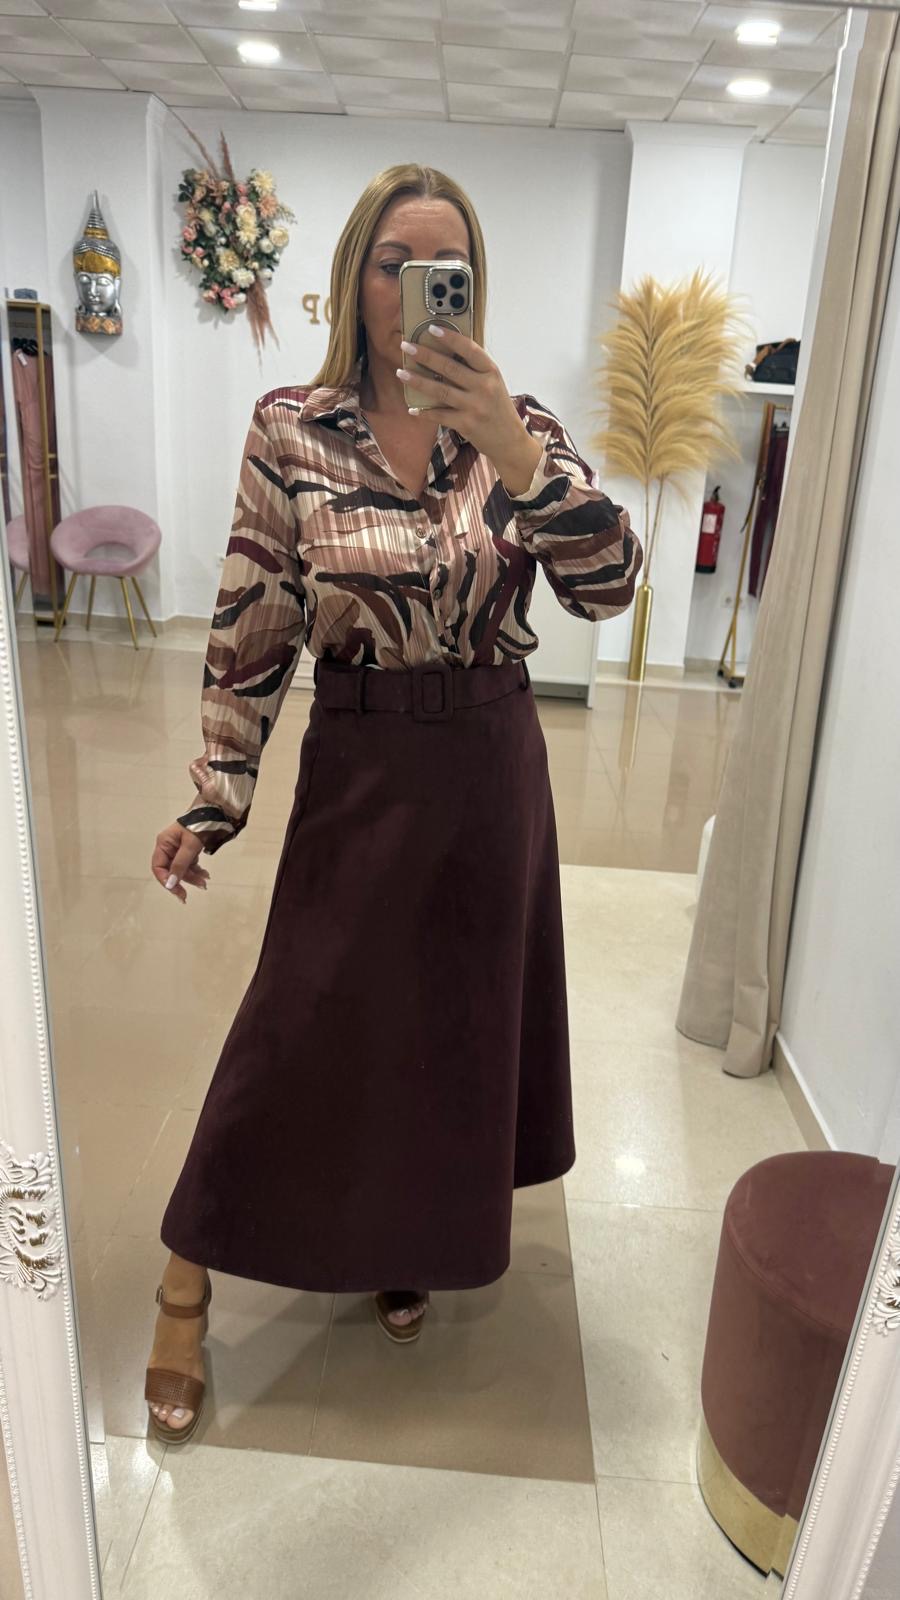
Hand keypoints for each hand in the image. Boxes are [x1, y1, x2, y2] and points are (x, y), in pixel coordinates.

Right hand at [151, 823, 209, 904]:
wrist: (216, 812)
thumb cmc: (200, 825)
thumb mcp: (190, 845)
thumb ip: (180, 865)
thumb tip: (171, 884)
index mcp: (164, 843)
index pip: (158, 867)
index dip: (166, 880)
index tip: (176, 890)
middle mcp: (169, 847)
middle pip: (170, 870)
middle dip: (181, 881)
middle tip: (189, 894)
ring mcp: (179, 849)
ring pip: (182, 869)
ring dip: (192, 877)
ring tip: (204, 881)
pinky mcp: (189, 850)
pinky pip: (190, 865)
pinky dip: (197, 871)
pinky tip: (205, 875)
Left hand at [397, 324, 541, 489]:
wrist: (510, 441)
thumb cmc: (498, 408)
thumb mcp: (493, 383)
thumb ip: (474, 369)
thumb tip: (444, 353)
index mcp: (491, 372)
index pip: (469, 349)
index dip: (450, 337)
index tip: (431, 328)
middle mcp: (484, 387)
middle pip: (449, 368)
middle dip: (424, 355)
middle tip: (406, 346)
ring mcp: (474, 407)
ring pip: (440, 390)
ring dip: (418, 381)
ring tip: (401, 372)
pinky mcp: (466, 424)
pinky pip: (440, 415)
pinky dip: (425, 412)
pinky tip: (412, 408)